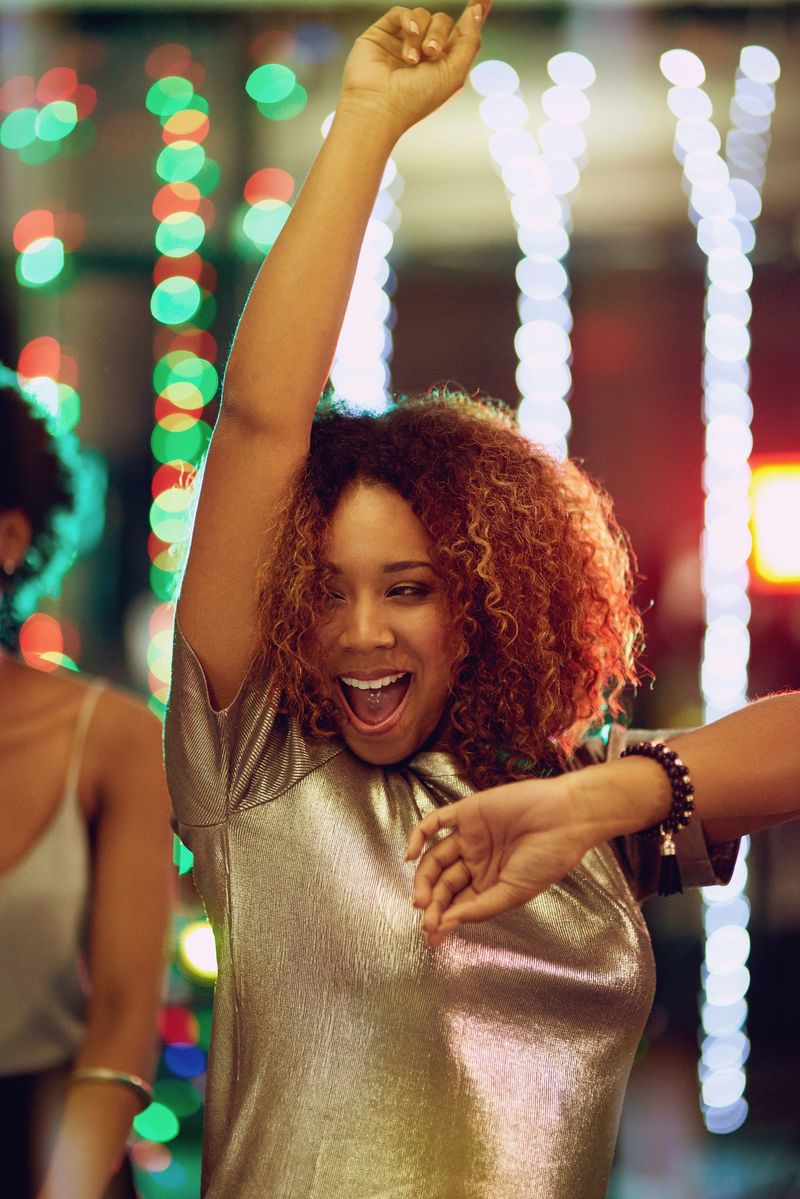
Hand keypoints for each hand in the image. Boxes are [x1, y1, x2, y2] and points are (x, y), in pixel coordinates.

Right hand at [340, 3, 490, 137]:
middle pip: (442, 21)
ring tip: (412, 60)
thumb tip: (475, 11)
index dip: (474, 14)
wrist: (379, 106)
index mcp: (443, 64)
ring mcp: (402, 42)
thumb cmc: (416, 99)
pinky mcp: (383, 33)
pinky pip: (402, 13)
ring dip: (421, 34)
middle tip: (430, 53)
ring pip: (423, 16)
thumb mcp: (454, 74)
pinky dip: (408, 20)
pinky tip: (408, 35)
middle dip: (439, 34)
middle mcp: (423, 52)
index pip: (462, 33)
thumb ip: (470, 41)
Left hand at [405, 774, 594, 946]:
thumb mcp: (514, 893)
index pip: (456, 903)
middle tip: (426, 918)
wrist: (565, 819)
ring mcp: (470, 837)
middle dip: (431, 902)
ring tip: (421, 899)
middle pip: (442, 883)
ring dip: (423, 878)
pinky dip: (418, 836)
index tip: (432, 936)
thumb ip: (480, 908)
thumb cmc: (547, 859)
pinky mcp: (467, 812)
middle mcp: (476, 861)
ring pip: (435, 857)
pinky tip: (410, 855)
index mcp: (488, 883)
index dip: (442, 919)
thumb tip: (446, 924)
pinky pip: (435, 822)